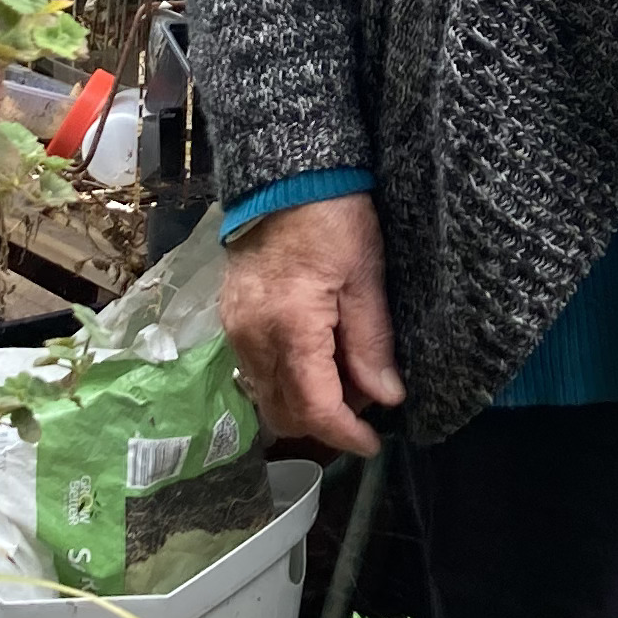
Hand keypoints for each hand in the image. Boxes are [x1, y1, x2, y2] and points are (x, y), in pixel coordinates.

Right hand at [220, 193, 405, 456]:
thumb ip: (371, 343)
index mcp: (290, 328)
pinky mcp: (230, 318)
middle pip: (283, 412)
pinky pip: (255, 370)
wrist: (284, 174)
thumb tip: (387, 398)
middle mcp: (252, 338)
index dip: (345, 434)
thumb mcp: (366, 277)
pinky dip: (286, 378)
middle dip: (326, 421)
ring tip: (345, 374)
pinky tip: (317, 355)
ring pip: (266, 396)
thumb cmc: (334, 217)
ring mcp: (235, 329)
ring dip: (305, 401)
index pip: (314, 406)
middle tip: (366, 401)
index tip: (373, 443)